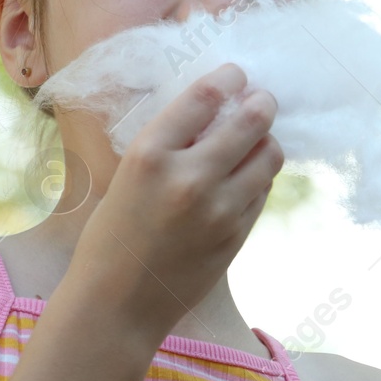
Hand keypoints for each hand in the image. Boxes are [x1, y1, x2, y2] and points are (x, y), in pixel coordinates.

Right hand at [71, 62, 281, 340]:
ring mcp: (220, 210)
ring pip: (269, 155)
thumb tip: (215, 107)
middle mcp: (190, 178)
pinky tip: (244, 176)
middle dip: (261, 102)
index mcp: (150, 155)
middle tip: (259, 99)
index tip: (235, 74)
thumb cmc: (112, 235)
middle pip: (251, 120)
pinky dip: (258, 176)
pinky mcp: (238, 235)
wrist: (117, 305)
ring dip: (266, 139)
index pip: (205, 96)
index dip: (228, 77)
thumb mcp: (128, 175)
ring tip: (255, 138)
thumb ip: (171, 142)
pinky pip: (262, 190)